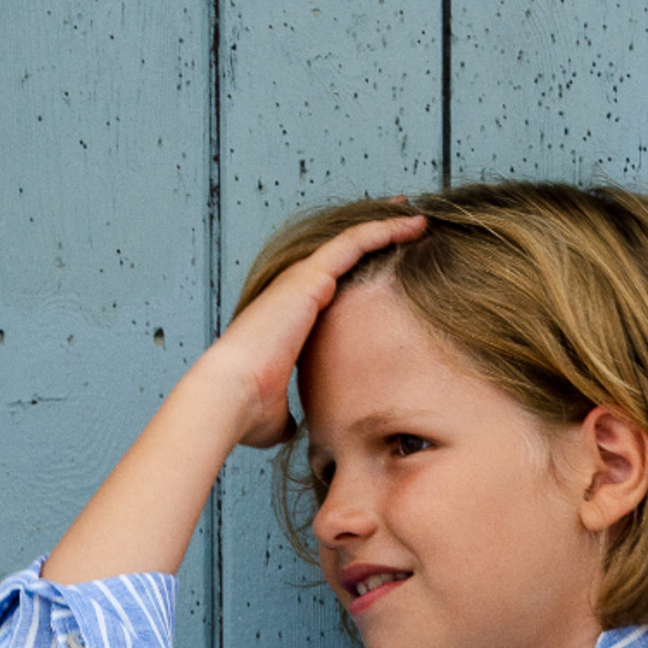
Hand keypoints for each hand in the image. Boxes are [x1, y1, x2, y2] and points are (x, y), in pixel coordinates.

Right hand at [209, 214, 426, 448]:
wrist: (231, 395)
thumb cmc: (248, 409)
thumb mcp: (277, 413)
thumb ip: (290, 414)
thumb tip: (292, 431)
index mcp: (292, 316)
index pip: (332, 284)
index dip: (358, 269)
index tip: (384, 261)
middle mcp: (296, 290)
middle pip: (344, 253)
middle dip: (375, 235)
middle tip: (406, 224)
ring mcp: (302, 279)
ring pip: (353, 240)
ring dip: (386, 225)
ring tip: (416, 215)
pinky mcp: (310, 276)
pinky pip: (354, 242)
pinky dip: (383, 229)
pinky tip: (410, 223)